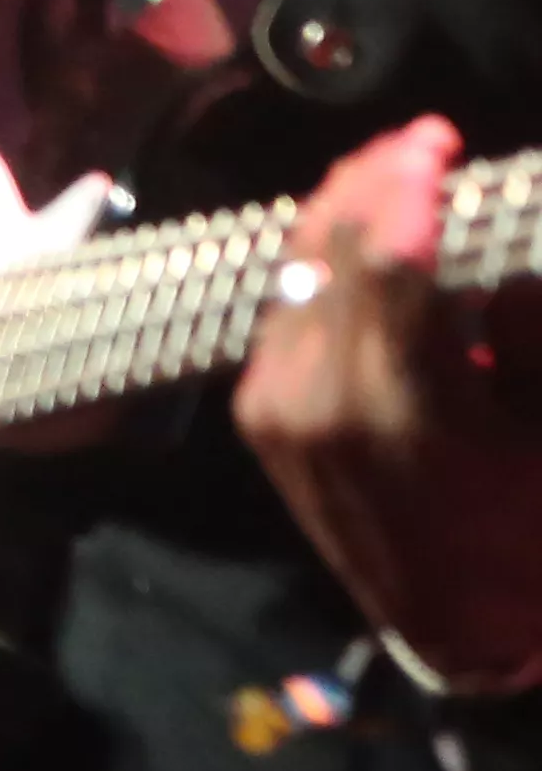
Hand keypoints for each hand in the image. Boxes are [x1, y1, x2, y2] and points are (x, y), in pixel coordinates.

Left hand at [235, 119, 541, 690]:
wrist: (458, 629)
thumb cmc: (527, 534)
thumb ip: (525, 338)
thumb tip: (503, 266)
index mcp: (394, 409)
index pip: (386, 266)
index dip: (405, 188)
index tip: (434, 140)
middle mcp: (311, 399)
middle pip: (328, 253)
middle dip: (372, 182)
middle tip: (419, 141)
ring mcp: (271, 405)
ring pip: (295, 272)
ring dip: (342, 212)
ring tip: (392, 171)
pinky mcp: (255, 411)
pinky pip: (283, 308)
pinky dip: (319, 262)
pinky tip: (358, 233)